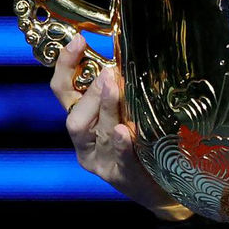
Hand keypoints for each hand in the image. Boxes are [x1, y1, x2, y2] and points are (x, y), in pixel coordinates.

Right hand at [51, 35, 192, 220]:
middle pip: (74, 116)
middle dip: (90, 92)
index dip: (66, 66)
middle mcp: (84, 142)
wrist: (164, 188)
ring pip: (93, 134)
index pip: (63, 91)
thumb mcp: (130, 112)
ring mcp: (99, 161)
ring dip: (105, 108)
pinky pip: (118, 158)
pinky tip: (124, 132)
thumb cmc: (145, 144)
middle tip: (108, 72)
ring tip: (114, 87)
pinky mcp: (118, 176)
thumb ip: (122, 90)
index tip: (78, 40)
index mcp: (83, 121)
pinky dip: (120, 144)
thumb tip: (126, 55)